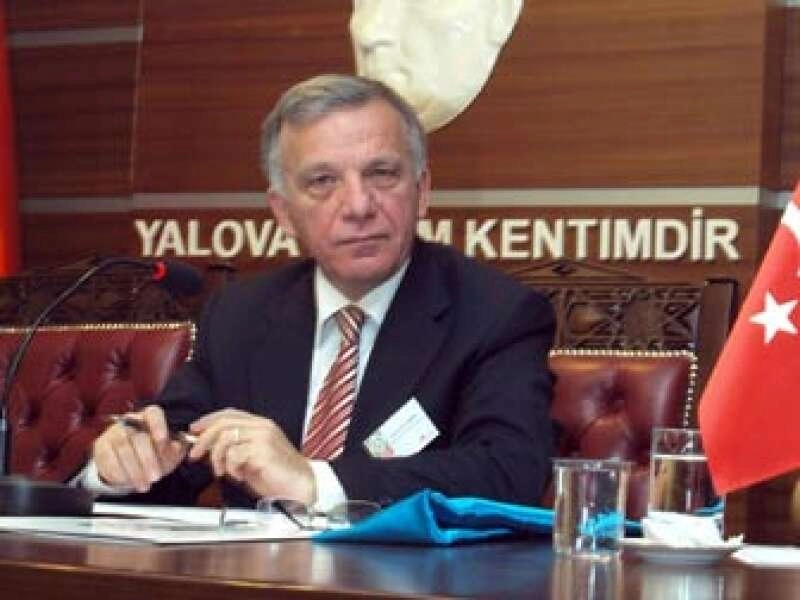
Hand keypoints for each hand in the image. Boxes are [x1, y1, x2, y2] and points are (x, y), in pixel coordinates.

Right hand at [93, 405, 187, 492]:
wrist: (130, 463)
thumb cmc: (155, 452)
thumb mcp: (170, 451)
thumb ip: (176, 449)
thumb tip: (177, 446)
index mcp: (150, 417)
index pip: (154, 414)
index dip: (158, 425)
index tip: (163, 440)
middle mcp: (130, 421)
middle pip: (137, 436)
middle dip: (147, 459)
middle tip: (155, 477)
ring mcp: (113, 433)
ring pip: (122, 449)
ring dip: (134, 470)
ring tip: (144, 485)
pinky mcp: (101, 446)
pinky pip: (108, 460)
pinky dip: (120, 474)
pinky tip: (129, 482)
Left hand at [187, 408, 315, 503]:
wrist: (300, 484)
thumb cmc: (276, 474)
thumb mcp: (250, 458)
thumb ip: (232, 449)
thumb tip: (206, 447)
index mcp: (260, 425)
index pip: (229, 414)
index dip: (208, 420)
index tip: (194, 430)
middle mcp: (262, 426)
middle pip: (224, 423)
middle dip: (204, 439)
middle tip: (195, 455)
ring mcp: (263, 436)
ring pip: (226, 438)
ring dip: (217, 457)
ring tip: (222, 471)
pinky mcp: (263, 450)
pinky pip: (235, 454)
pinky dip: (231, 467)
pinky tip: (238, 476)